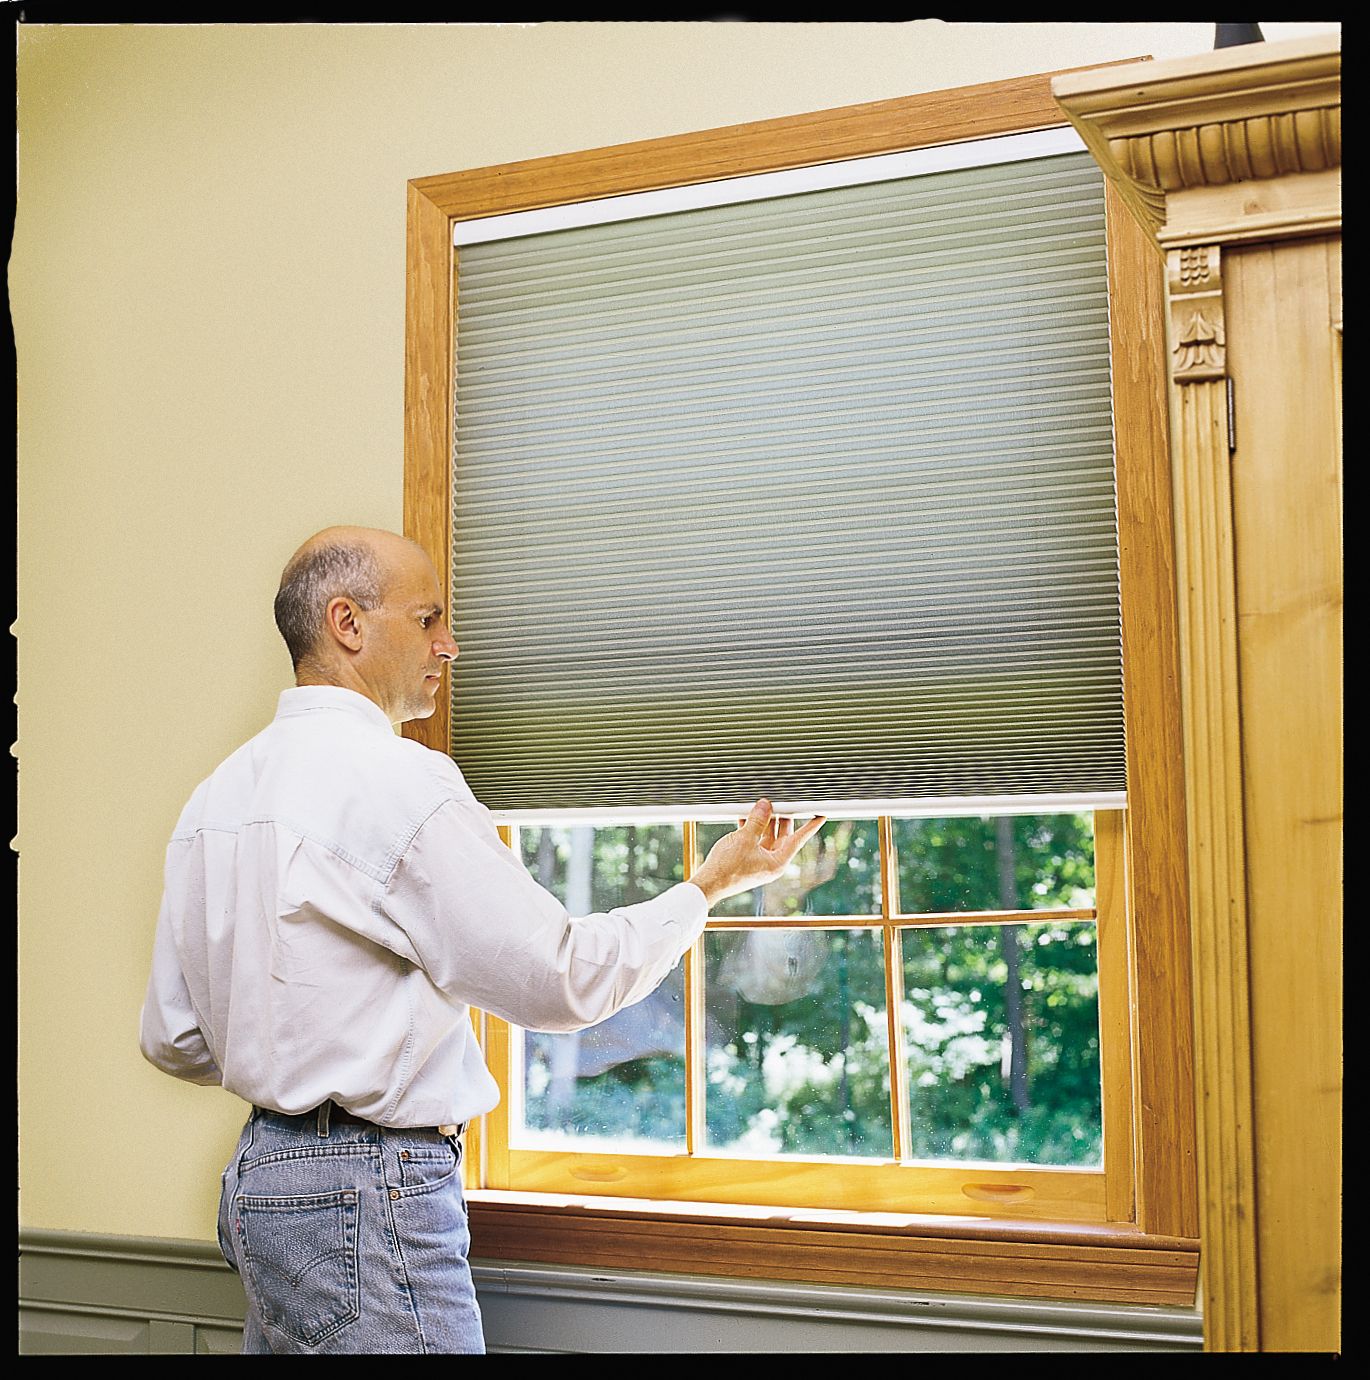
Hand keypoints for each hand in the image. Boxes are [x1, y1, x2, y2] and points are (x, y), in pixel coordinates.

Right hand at [689, 799, 826, 908]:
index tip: (821, 816)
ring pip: (767, 836)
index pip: (798, 840)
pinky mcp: (747, 860)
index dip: (810, 826)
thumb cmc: (727, 868)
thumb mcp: (745, 838)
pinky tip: (745, 816)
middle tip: (781, 801)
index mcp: (778, 862)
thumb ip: (758, 820)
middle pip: (782, 836)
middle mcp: (771, 863)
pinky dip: (751, 828)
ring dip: (763, 821)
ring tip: (760, 805)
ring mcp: (759, 861)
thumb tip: (765, 805)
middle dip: (780, 818)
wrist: (708, 884)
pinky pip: (754, 840)